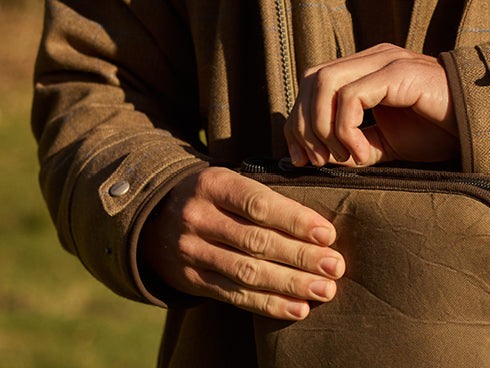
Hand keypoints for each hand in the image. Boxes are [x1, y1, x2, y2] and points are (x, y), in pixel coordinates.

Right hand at [139, 166, 343, 319]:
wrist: (154, 217)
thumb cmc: (211, 195)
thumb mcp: (228, 181)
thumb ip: (263, 195)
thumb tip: (318, 221)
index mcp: (213, 184)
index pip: (258, 204)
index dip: (295, 220)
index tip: (327, 234)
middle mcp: (199, 218)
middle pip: (257, 241)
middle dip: (301, 256)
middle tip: (335, 265)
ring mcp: (192, 252)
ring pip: (248, 272)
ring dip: (291, 283)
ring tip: (325, 289)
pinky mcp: (192, 281)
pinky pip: (235, 296)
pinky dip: (269, 304)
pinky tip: (298, 308)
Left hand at [284, 43, 458, 167]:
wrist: (481, 125)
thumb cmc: (440, 130)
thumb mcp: (388, 141)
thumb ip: (356, 142)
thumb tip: (320, 157)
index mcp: (366, 68)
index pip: (313, 82)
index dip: (298, 120)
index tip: (302, 159)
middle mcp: (372, 58)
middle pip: (312, 78)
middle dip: (303, 124)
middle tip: (317, 161)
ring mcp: (385, 60)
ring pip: (325, 82)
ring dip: (322, 126)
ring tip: (341, 158)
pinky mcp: (398, 72)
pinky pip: (352, 96)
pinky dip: (346, 129)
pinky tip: (363, 155)